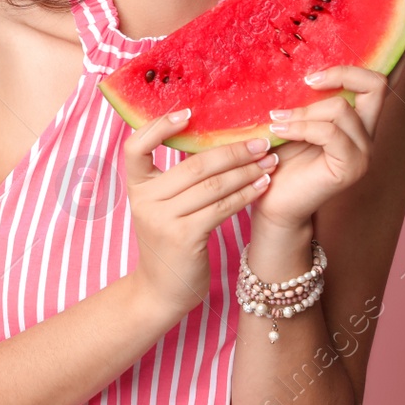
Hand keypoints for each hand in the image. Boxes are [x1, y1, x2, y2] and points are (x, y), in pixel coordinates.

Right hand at [120, 108, 279, 316]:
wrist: (160, 291)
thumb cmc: (167, 244)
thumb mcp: (159, 209)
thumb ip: (173, 181)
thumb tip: (209, 144)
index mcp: (136, 187)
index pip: (135, 147)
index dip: (159, 127)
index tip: (188, 113)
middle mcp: (145, 200)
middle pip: (193, 165)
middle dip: (232, 151)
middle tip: (260, 141)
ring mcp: (163, 219)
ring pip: (212, 185)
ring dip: (246, 171)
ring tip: (269, 160)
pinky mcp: (184, 237)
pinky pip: (222, 207)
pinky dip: (246, 193)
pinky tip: (263, 185)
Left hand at [252, 22, 404, 231]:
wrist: (270, 198)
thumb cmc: (277, 156)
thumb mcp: (291, 115)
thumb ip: (304, 94)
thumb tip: (298, 60)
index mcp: (357, 117)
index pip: (383, 83)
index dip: (404, 56)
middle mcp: (367, 133)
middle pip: (376, 85)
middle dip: (340, 74)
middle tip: (306, 80)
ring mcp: (363, 152)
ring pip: (342, 109)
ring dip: (303, 111)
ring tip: (276, 119)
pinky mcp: (352, 167)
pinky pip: (330, 132)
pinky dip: (301, 126)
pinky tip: (279, 130)